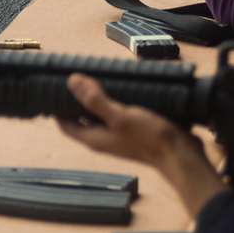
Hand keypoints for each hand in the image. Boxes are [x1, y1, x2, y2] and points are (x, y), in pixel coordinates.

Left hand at [58, 74, 227, 217]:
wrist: (181, 155)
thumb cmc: (150, 139)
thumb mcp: (119, 116)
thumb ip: (95, 101)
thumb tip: (72, 82)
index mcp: (95, 138)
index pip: (66, 125)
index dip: (56, 109)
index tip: (53, 90)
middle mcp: (105, 138)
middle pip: (83, 118)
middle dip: (77, 99)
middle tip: (76, 78)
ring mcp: (120, 135)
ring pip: (102, 114)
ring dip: (98, 98)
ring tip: (98, 77)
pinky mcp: (135, 130)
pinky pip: (119, 113)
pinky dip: (116, 100)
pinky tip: (123, 87)